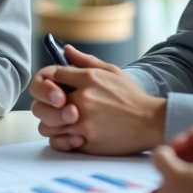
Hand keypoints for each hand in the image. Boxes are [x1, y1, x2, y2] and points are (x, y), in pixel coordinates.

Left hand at [29, 44, 166, 154]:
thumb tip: (66, 50)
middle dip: (43, 105)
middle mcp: (83, 99)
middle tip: (53, 108)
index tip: (50, 88)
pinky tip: (71, 135)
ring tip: (63, 122)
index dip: (45, 82)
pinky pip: (59, 142)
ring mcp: (84, 122)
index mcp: (88, 78)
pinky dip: (60, 140)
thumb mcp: (111, 71)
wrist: (151, 122)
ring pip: (46, 126)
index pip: (50, 75)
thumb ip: (85, 60)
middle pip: (41, 103)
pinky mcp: (88, 142)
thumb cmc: (131, 97)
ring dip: (51, 124)